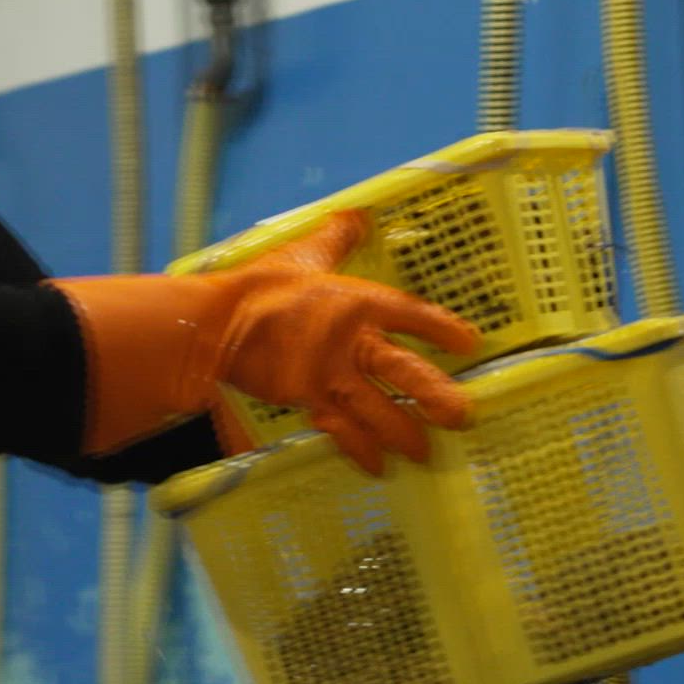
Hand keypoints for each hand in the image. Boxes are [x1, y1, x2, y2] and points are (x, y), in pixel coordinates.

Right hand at [50, 210, 479, 473]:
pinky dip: (359, 450)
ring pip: (377, 411)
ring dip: (403, 433)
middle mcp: (350, 342)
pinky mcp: (307, 399)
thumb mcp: (303, 255)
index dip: (442, 328)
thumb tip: (359, 215)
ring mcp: (329, 376)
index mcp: (356, 301)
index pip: (411, 315)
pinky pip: (340, 431)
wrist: (214, 324)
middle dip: (434, 395)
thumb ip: (337, 238)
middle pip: (404, 371)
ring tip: (425, 453)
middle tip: (461, 415)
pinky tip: (376, 467)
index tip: (469, 342)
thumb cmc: (259, 286)